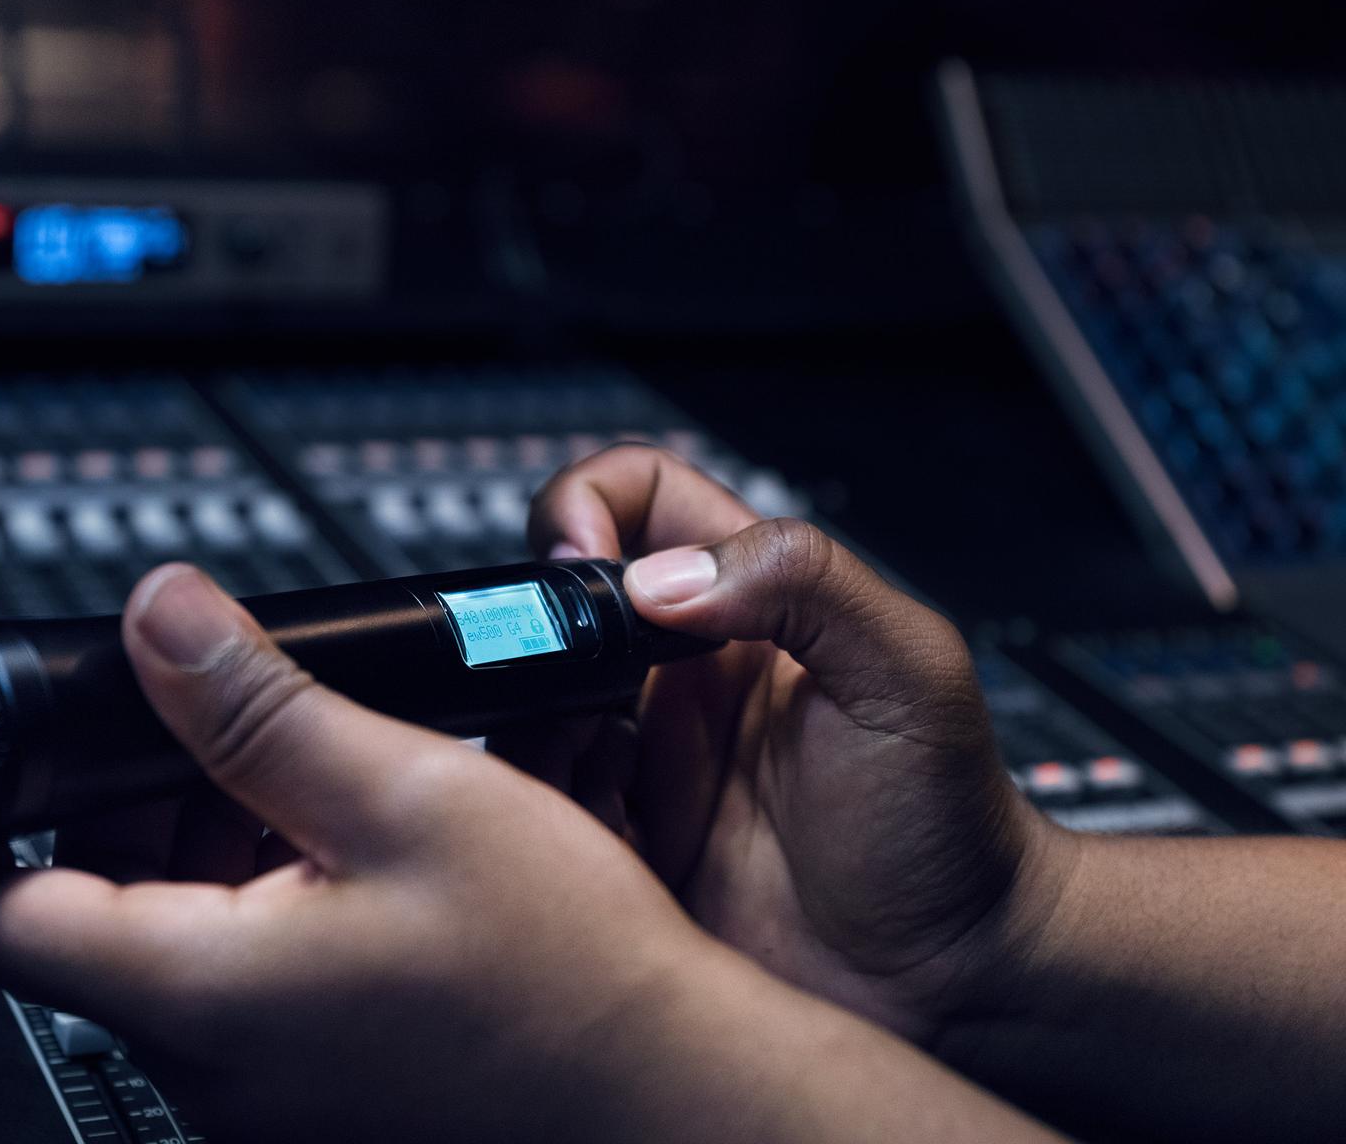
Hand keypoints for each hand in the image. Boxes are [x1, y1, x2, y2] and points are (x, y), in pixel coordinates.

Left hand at [0, 563, 741, 1142]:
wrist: (669, 1093)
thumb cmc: (564, 977)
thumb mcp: (404, 794)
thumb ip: (259, 706)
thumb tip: (159, 622)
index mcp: (198, 991)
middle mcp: (208, 1063)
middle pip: (87, 912)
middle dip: (126, 804)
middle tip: (205, 722)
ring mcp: (260, 1092)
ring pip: (170, 942)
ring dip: (206, 847)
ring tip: (305, 779)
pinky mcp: (312, 1093)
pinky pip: (238, 985)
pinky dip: (261, 902)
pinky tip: (347, 854)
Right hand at [517, 445, 1073, 1041]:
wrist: (950, 981)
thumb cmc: (950, 820)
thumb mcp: (906, 670)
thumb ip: (803, 582)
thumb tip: (662, 581)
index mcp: (744, 604)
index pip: (636, 499)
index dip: (588, 505)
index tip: (580, 562)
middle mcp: (679, 673)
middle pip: (556, 609)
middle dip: (536, 640)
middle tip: (571, 699)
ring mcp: (645, 760)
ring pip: (531, 713)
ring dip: (538, 739)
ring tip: (599, 782)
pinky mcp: (623, 845)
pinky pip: (543, 814)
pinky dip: (548, 821)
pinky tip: (606, 845)